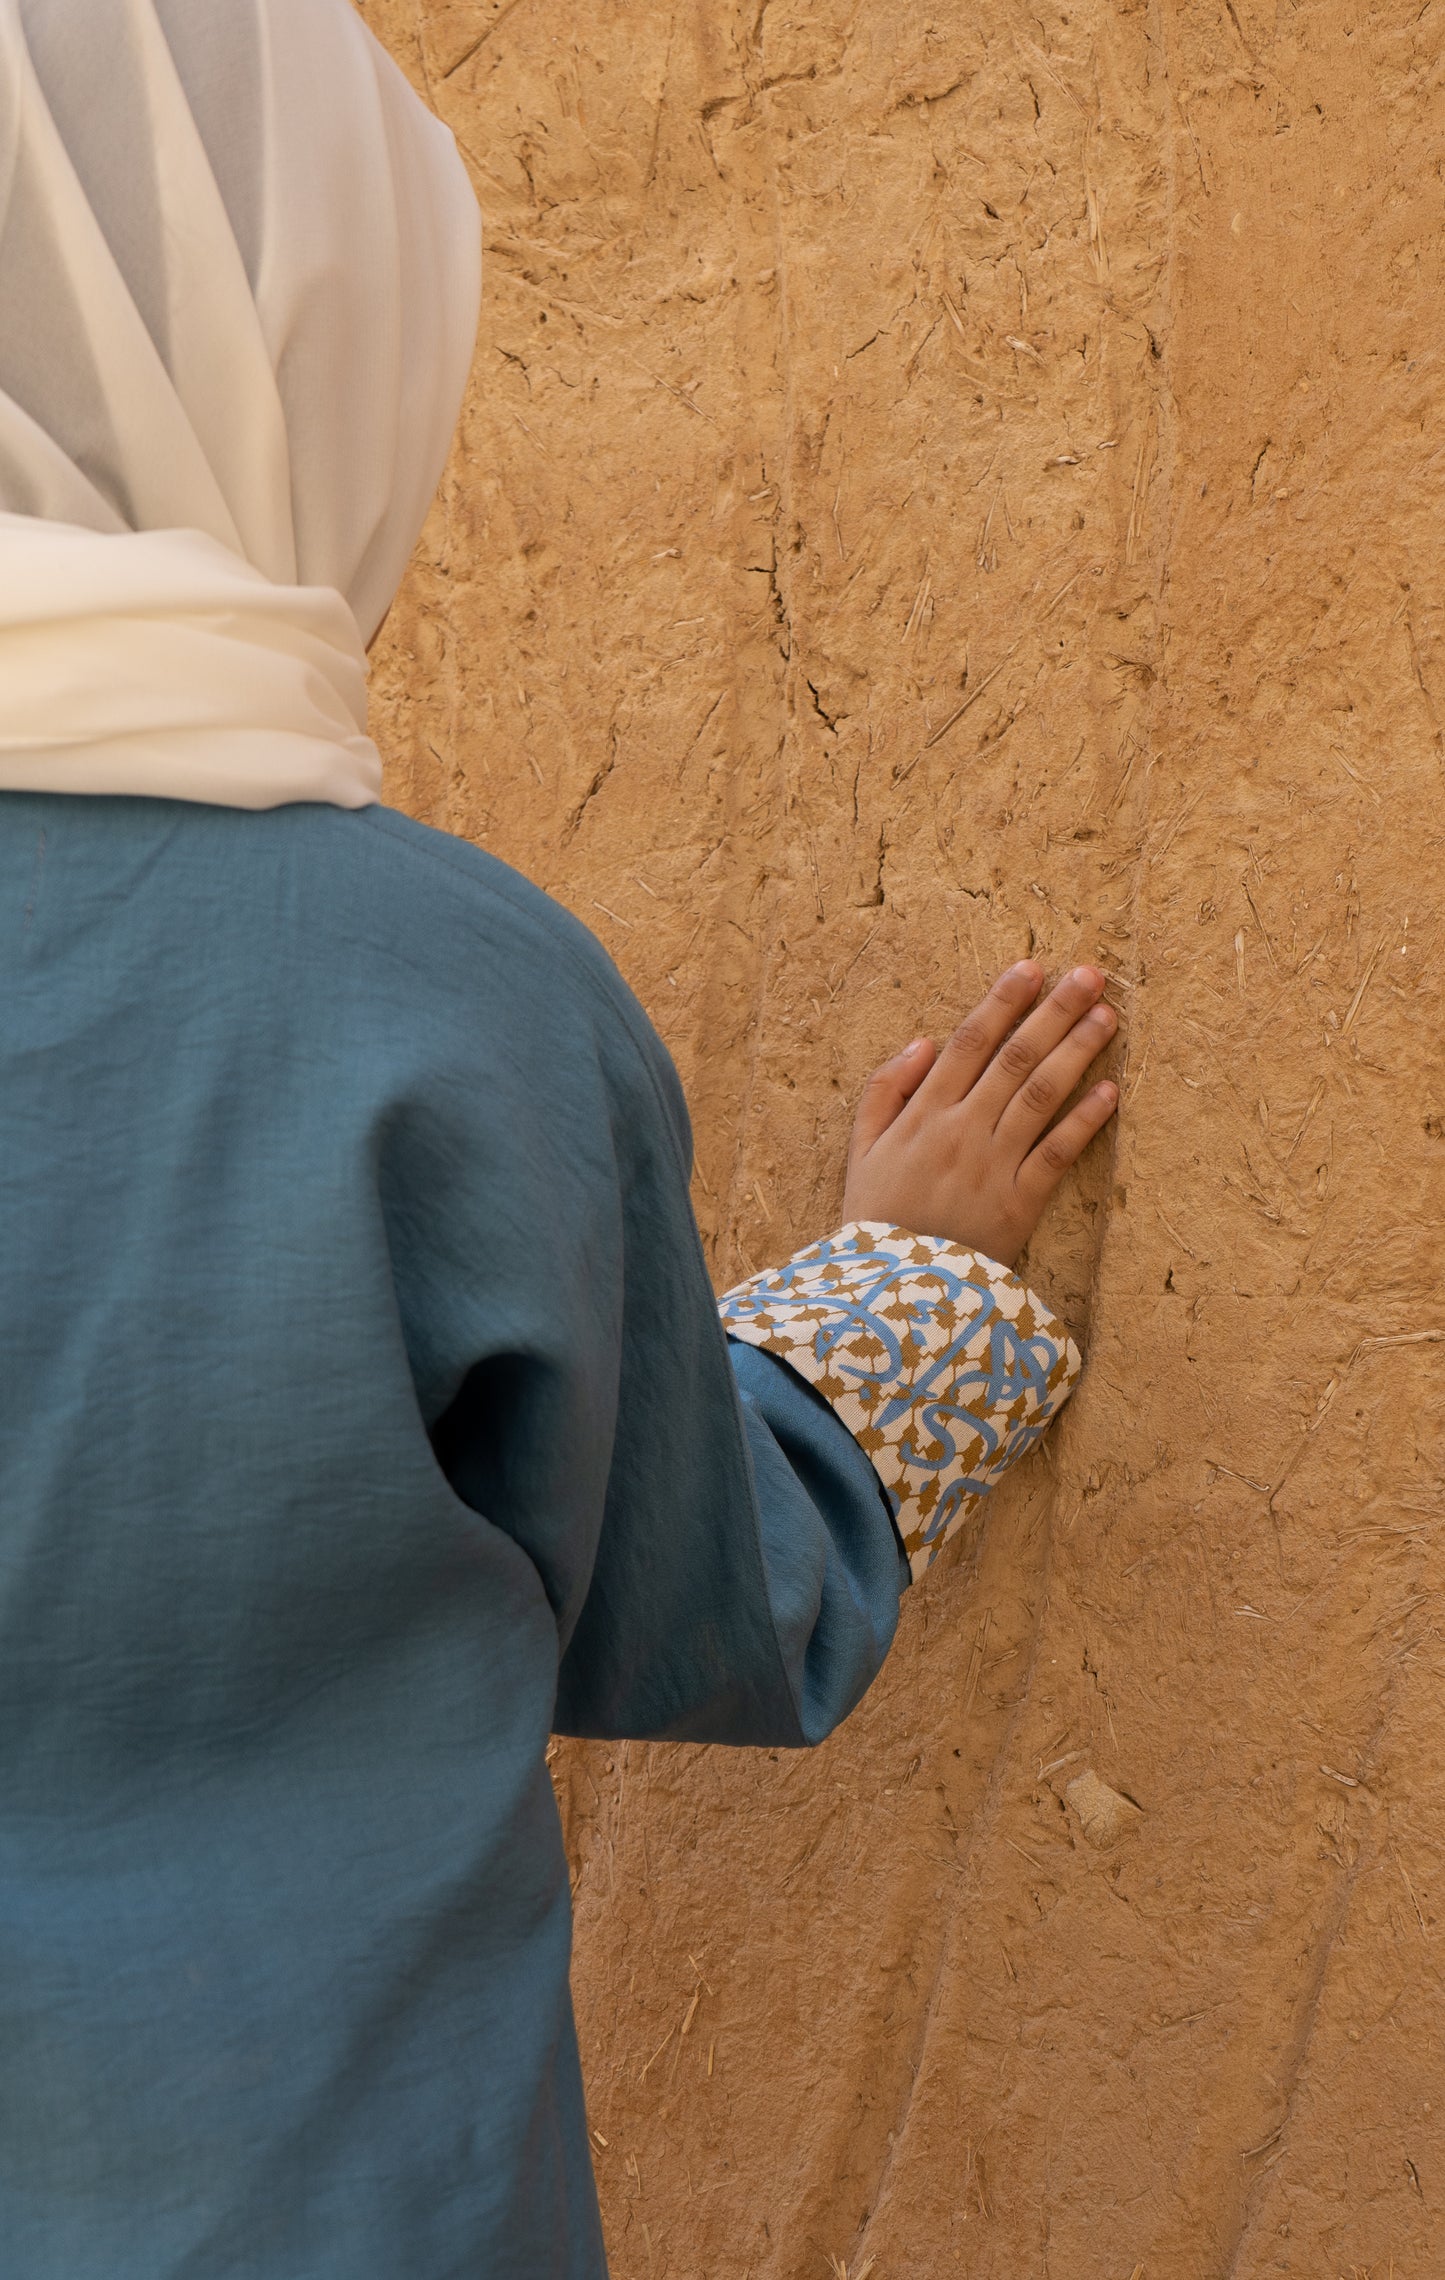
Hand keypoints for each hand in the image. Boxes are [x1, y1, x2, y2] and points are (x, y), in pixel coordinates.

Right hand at [840, 961, 1118, 1266]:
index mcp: (924, 1112)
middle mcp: (963, 1129)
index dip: (1002, 1002)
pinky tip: (1110, 1090)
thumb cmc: (876, 1218)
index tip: (1031, 968)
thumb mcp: (861, 1151)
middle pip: (1015, 1058)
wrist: (892, 1293)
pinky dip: (1085, 1121)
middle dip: (1054, 1012)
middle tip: (1089, 975)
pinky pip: (1058, 1153)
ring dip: (1076, 1051)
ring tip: (1106, 1016)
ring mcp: (995, 1164)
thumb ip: (884, 1091)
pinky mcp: (1021, 1203)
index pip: (970, 1043)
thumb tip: (924, 1042)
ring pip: (1041, 1095)